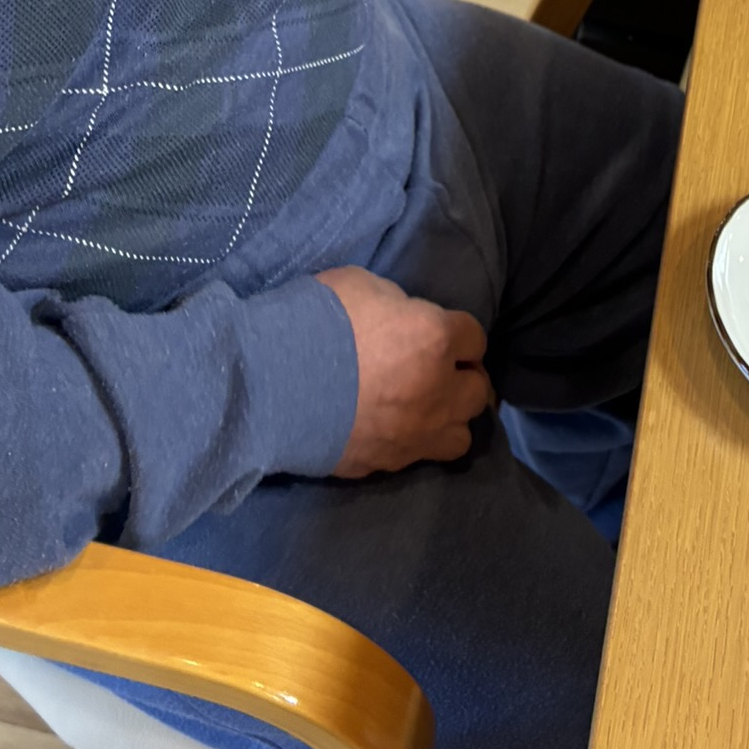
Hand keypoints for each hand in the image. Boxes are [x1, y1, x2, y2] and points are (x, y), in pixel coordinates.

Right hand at [316, 266, 491, 476]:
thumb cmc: (316, 321)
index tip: (442, 333)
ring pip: (461, 435)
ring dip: (450, 418)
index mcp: (434, 339)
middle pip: (478, 390)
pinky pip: (417, 457)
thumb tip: (402, 319)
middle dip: (463, 378)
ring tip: (426, 408)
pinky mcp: (386, 462)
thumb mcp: (362, 285)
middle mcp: (437, 392)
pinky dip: (413, 442)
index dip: (458, 334)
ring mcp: (414, 434)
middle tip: (440, 371)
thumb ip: (396, 305)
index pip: (474, 338)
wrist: (269, 383)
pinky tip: (391, 429)